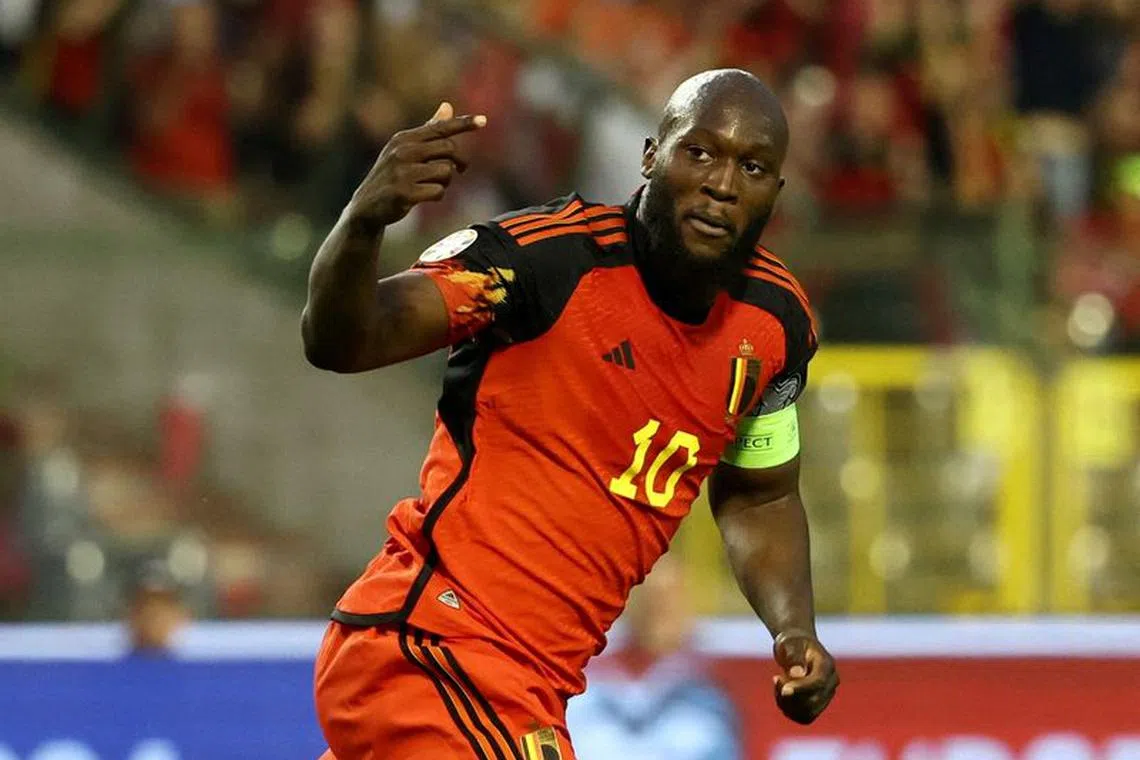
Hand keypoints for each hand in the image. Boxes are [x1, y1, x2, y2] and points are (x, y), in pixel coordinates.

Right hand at [348, 102, 486, 227]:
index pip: (440, 128)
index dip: (463, 124)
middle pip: (449, 149)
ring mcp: (402, 171)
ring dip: (446, 182)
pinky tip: (425, 197)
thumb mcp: (405, 150)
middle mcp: (403, 151)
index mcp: (405, 138)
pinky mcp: (404, 192)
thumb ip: (428, 131)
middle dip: (459, 162)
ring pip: (446, 171)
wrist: (366, 207)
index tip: (483, 120)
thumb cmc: (392, 176)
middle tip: (459, 170)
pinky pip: (438, 191)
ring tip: (432, 185)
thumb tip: (447, 106)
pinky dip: (437, 195)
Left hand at [772, 631, 838, 724]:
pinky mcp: (818, 706)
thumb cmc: (792, 643)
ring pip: (808, 713)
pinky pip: (804, 717)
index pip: (818, 682)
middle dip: (790, 696)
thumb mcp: (790, 644)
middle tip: (776, 678)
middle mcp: (831, 682)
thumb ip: (794, 656)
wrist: (798, 648)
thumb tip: (797, 674)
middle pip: (813, 701)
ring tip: (777, 684)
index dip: (801, 688)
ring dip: (787, 704)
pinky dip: (789, 710)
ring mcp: (826, 696)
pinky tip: (781, 694)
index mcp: (827, 664)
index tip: (783, 690)